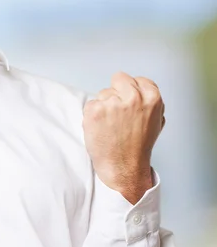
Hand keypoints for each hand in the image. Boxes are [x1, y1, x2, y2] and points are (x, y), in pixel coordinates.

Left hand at [83, 72, 164, 203]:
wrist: (123, 167)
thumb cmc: (138, 147)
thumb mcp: (155, 121)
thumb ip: (149, 102)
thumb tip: (140, 89)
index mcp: (152, 98)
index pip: (137, 80)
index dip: (131, 91)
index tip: (129, 102)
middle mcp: (133, 98)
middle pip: (119, 79)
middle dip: (116, 92)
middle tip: (117, 112)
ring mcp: (113, 103)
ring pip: (103, 93)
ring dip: (104, 106)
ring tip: (111, 125)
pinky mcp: (95, 110)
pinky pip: (91, 104)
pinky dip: (92, 115)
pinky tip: (101, 128)